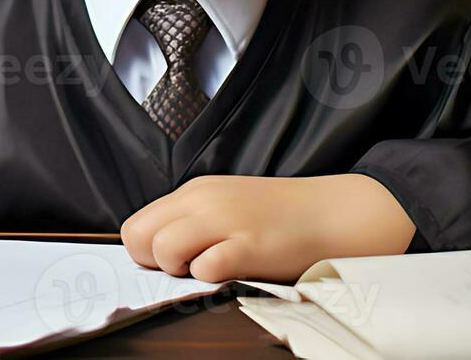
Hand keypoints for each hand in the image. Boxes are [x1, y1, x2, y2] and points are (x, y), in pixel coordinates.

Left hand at [119, 173, 414, 283]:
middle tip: (190, 268)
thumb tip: (156, 253)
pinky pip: (205, 268)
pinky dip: (212, 278)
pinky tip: (235, 271)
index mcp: (195, 192)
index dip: (145, 252)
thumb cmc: (280, 218)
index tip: (172, 263)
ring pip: (164, 250)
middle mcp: (204, 201)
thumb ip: (192, 221)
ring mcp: (226, 220)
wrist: (335, 214)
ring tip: (214, 268)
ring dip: (182, 270)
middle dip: (156, 264)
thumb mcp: (227, 206)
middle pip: (140, 238)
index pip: (135, 225)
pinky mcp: (250, 245)